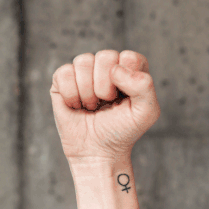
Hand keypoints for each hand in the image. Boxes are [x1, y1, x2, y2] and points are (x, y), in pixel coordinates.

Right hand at [49, 50, 160, 164]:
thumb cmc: (122, 131)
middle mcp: (107, 66)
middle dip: (104, 87)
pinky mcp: (63, 80)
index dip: (126, 80)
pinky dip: (70, 94)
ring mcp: (84, 72)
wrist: (96, 152)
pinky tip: (76, 105)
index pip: (128, 57)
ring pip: (83, 61)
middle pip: (105, 56)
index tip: (124, 99)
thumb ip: (144, 86)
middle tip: (105, 104)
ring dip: (87, 91)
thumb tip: (115, 69)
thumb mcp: (146, 112)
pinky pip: (64, 73)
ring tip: (91, 106)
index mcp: (130, 68)